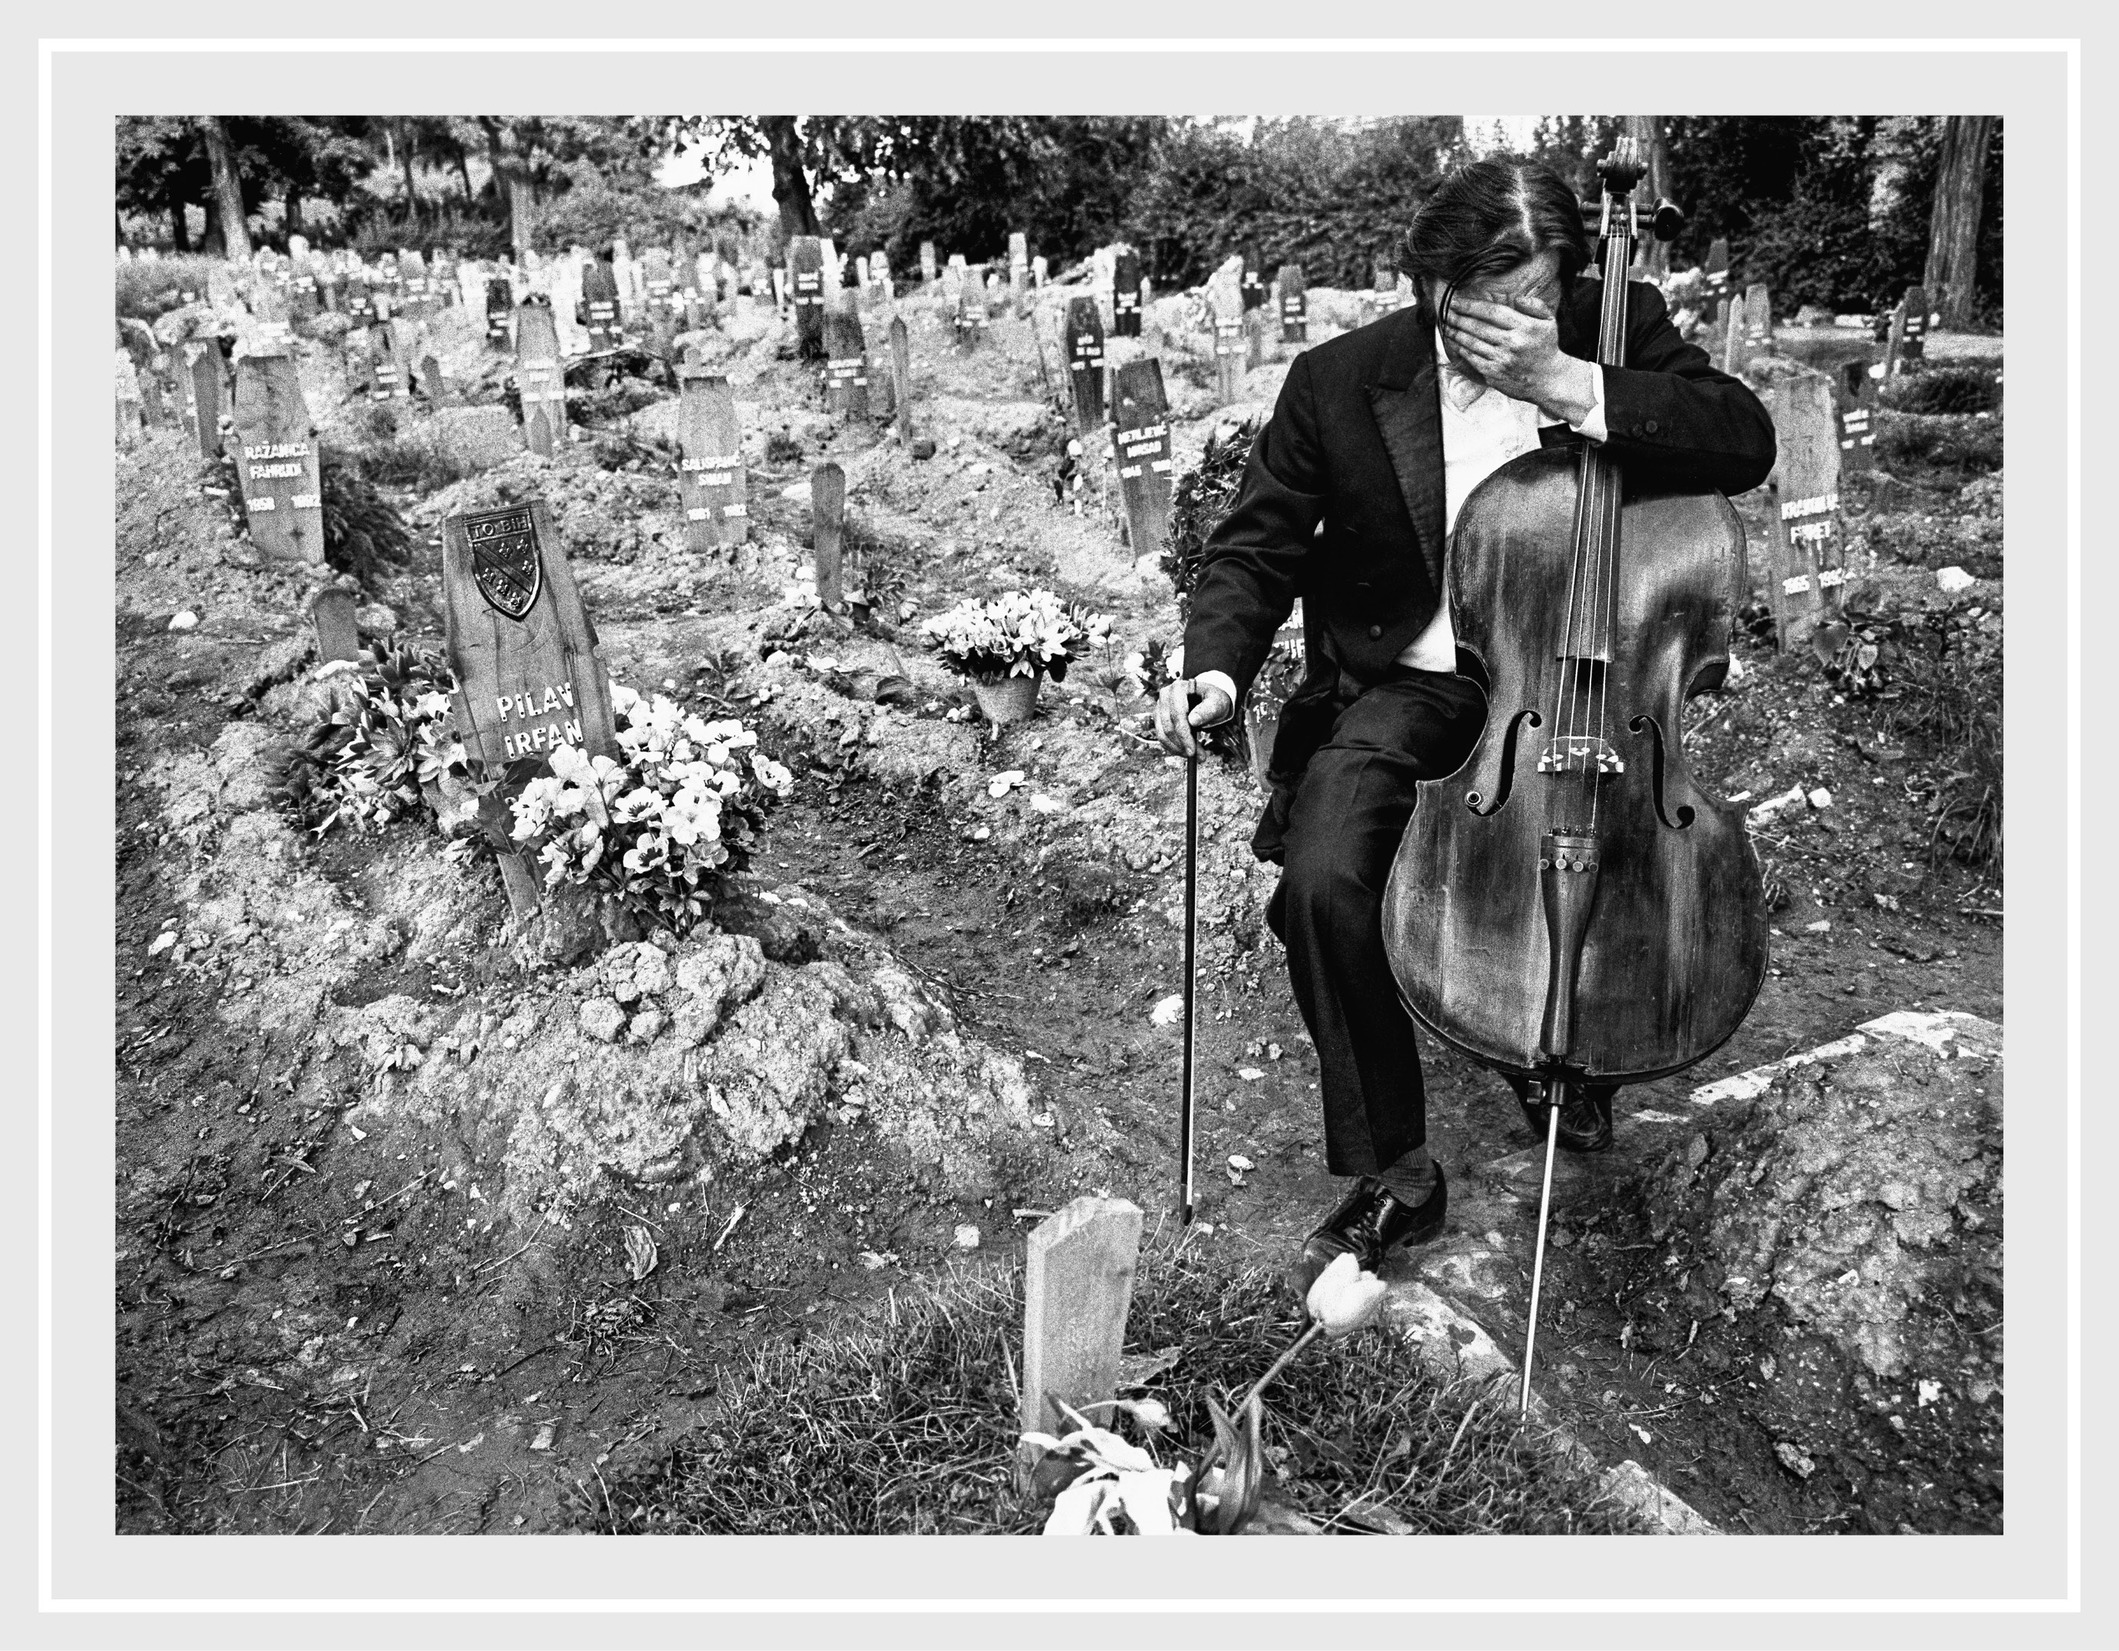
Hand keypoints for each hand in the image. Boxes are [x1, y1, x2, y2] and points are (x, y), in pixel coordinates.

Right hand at [1154, 678, 1231, 757]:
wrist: (1208, 699)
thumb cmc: (1213, 700)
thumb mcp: (1217, 703)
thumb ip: (1207, 710)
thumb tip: (1193, 721)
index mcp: (1178, 688)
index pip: (1177, 715)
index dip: (1184, 735)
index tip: (1193, 751)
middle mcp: (1165, 696)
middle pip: (1168, 726)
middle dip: (1182, 745)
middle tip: (1197, 756)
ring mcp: (1160, 706)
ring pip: (1162, 734)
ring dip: (1177, 748)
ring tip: (1193, 755)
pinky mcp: (1159, 717)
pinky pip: (1161, 736)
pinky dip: (1172, 747)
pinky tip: (1184, 750)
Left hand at [1441, 294, 1596, 424]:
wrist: (1549, 380)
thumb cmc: (1546, 348)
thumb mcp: (1549, 321)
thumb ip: (1535, 306)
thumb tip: (1517, 299)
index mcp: (1525, 327)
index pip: (1492, 312)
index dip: (1471, 306)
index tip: (1457, 301)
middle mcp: (1512, 343)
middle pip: (1478, 327)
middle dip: (1459, 318)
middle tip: (1446, 312)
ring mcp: (1502, 360)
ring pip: (1473, 343)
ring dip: (1456, 333)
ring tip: (1447, 326)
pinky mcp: (1494, 374)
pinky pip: (1473, 359)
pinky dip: (1462, 350)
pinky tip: (1455, 343)